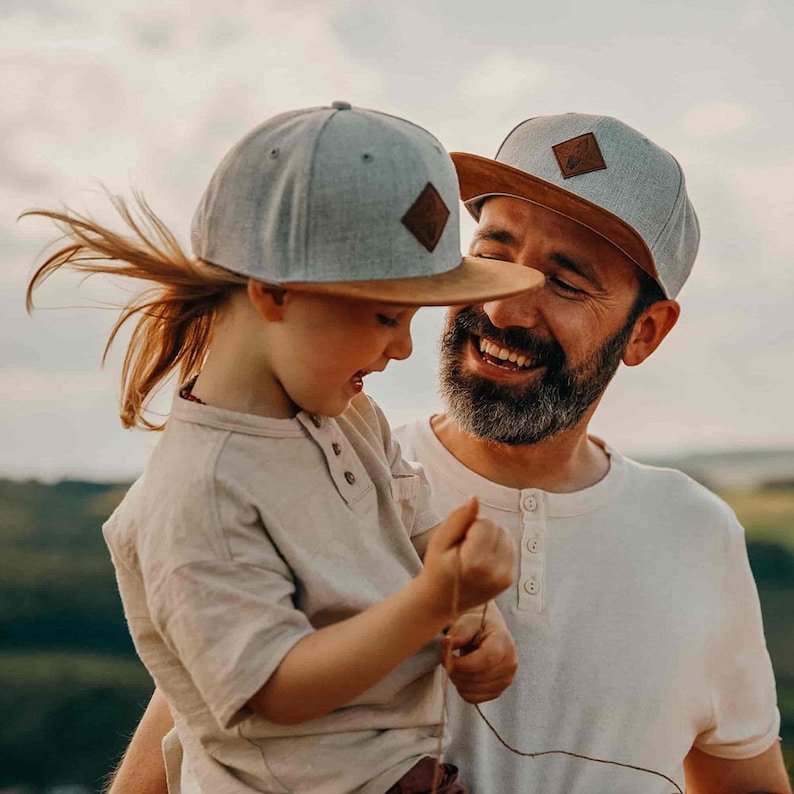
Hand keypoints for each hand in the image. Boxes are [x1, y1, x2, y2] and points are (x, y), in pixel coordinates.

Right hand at [419, 498, 514, 618]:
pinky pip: (509, 548)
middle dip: (482, 532)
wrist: (441, 601)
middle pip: (497, 528)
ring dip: (491, 539)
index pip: (485, 524)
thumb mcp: (439, 541)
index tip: (459, 543)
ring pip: (506, 536)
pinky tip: (482, 560)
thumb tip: (475, 499)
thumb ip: (457, 519)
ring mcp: (505, 578)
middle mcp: (496, 572)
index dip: (469, 527)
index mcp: (476, 564)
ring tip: (473, 554)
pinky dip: (497, 549)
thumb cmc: (437, 569)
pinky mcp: (509, 580)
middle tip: (464, 549)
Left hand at [441, 606, 517, 702]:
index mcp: (504, 642)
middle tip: (443, 658)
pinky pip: (474, 699)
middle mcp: (509, 663)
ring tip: (453, 665)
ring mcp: (506, 679)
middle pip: (478, 677)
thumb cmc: (477, 626)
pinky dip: (462, 689)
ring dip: (457, 680)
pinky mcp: (498, 691)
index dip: (463, 664)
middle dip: (455, 671)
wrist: (489, 633)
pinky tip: (460, 675)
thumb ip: (458, 633)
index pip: (486, 660)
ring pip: (474, 690)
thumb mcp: (468, 622)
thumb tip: (446, 644)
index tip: (444, 657)